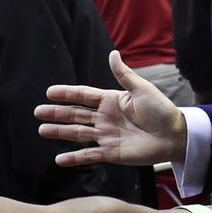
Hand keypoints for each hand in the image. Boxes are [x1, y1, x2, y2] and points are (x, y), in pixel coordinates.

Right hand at [38, 50, 185, 167]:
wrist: (174, 136)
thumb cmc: (161, 111)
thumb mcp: (142, 90)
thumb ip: (124, 75)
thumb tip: (113, 53)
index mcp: (112, 101)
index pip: (84, 96)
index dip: (67, 94)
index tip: (49, 92)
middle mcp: (106, 118)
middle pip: (76, 114)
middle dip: (57, 113)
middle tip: (37, 111)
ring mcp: (107, 135)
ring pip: (78, 133)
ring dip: (60, 132)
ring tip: (42, 130)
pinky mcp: (111, 152)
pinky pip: (89, 155)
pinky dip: (74, 158)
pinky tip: (59, 159)